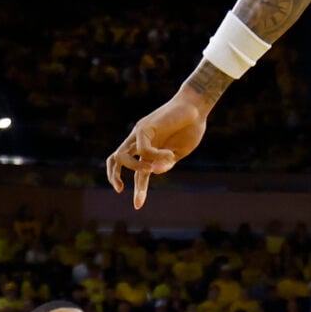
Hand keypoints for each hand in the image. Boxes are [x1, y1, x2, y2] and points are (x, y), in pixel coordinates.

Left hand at [106, 88, 209, 208]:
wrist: (196, 106)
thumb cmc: (190, 127)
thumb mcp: (179, 152)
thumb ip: (166, 163)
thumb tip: (154, 172)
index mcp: (149, 149)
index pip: (137, 170)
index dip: (138, 189)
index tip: (138, 205)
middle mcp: (139, 141)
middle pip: (116, 159)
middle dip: (114, 176)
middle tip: (120, 190)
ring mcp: (140, 134)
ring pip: (122, 156)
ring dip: (137, 168)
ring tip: (154, 168)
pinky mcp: (145, 127)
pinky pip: (143, 149)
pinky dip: (155, 156)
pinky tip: (169, 154)